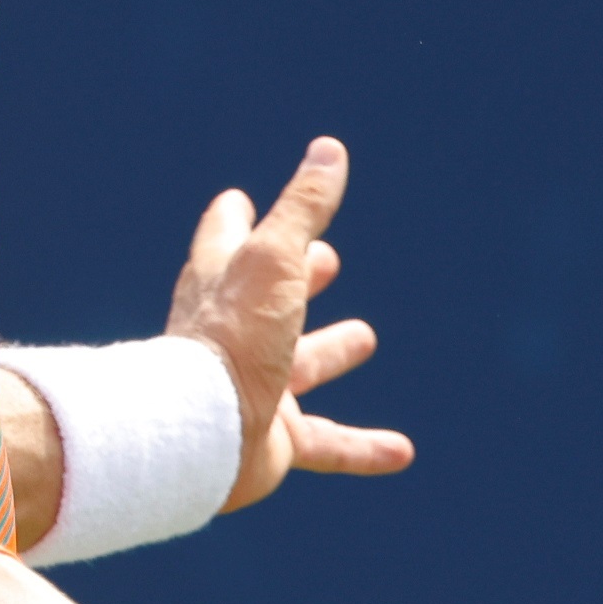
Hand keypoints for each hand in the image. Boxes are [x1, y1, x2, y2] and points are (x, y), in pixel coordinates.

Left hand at [166, 137, 415, 511]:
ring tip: (364, 336)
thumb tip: (329, 150)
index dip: (234, 219)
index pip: (224, 239)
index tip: (237, 201)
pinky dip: (364, 448)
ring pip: (299, 367)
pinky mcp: (273, 441)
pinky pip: (328, 444)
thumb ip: (304, 207)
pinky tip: (401, 452)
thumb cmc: (232, 334)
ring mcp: (253, 388)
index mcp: (221, 284)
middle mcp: (233, 335)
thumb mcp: (275, 258)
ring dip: (329, 352)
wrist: (201, 432)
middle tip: (326, 260)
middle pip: (268, 300)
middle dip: (297, 278)